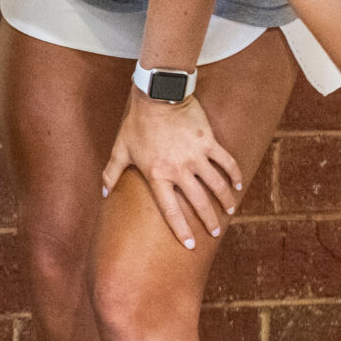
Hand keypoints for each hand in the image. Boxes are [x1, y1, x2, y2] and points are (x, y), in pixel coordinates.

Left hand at [101, 93, 241, 250]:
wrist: (158, 96)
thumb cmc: (137, 123)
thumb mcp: (121, 148)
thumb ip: (112, 172)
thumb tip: (103, 191)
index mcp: (158, 175)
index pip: (171, 210)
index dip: (181, 229)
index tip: (190, 244)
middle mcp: (179, 170)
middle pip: (198, 202)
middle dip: (208, 220)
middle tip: (214, 232)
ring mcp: (196, 156)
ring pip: (216, 185)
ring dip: (225, 200)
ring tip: (230, 211)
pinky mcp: (209, 142)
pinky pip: (226, 162)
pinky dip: (234, 174)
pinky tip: (238, 185)